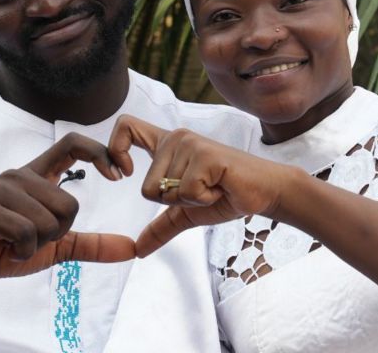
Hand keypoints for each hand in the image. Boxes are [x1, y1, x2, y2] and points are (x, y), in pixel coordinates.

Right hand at [0, 132, 135, 282]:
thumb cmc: (4, 250)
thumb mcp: (54, 247)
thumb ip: (91, 244)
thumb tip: (131, 248)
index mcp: (36, 176)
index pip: (72, 144)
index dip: (101, 153)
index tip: (119, 175)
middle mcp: (19, 175)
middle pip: (70, 203)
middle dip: (59, 233)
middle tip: (32, 240)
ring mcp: (1, 190)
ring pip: (50, 221)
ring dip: (37, 245)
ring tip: (14, 244)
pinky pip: (27, 233)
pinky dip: (22, 251)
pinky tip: (5, 250)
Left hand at [108, 114, 296, 257]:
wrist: (263, 193)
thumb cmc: (226, 196)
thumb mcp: (185, 214)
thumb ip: (160, 227)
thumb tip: (137, 250)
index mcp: (167, 145)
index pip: (127, 127)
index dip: (114, 149)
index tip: (123, 173)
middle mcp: (176, 138)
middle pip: (146, 187)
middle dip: (173, 202)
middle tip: (201, 190)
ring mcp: (190, 144)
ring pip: (166, 192)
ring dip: (191, 201)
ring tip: (213, 186)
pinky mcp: (205, 155)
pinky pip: (187, 192)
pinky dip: (204, 199)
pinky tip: (221, 187)